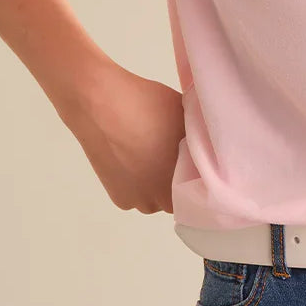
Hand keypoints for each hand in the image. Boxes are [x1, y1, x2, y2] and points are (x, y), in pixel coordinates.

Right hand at [55, 62, 185, 213]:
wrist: (101, 104)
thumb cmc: (148, 105)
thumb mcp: (185, 116)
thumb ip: (198, 138)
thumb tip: (204, 145)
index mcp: (184, 178)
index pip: (199, 185)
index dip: (197, 170)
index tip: (192, 154)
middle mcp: (162, 198)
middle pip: (178, 195)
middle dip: (176, 178)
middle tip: (169, 152)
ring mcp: (139, 201)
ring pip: (156, 197)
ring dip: (155, 183)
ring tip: (147, 152)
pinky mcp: (120, 199)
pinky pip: (136, 195)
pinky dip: (135, 182)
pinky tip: (131, 157)